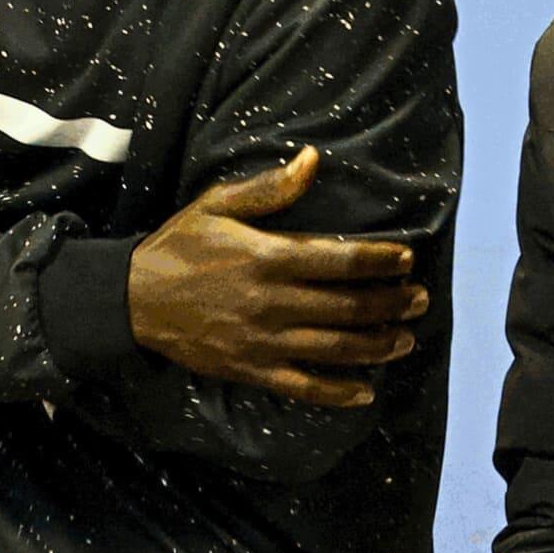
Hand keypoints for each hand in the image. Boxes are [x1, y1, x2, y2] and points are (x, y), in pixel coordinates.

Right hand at [122, 146, 426, 408]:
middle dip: (392, 304)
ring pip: (336, 349)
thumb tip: (313, 159)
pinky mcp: (251, 370)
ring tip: (404, 340)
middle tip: (420, 300)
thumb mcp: (218, 205)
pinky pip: (304, 388)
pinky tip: (366, 392)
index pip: (341, 260)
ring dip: (377, 346)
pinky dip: (338, 393)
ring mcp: (263, 342)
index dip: (381, 261)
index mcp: (268, 258)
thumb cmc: (179, 246)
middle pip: (348, 307)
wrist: (133, 300)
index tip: (407, 260)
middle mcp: (272, 303)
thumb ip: (270, 188)